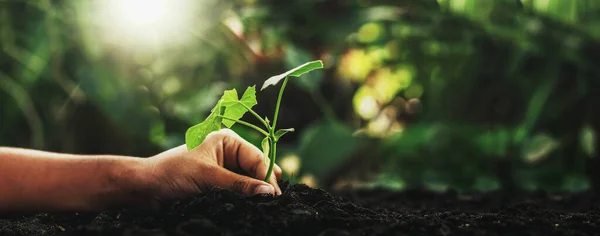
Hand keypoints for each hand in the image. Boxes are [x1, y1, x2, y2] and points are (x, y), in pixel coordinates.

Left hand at [144, 129, 281, 203]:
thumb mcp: (208, 177)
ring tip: (266, 206)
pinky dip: (245, 198)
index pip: (256, 158)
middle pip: (256, 169)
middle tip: (275, 203)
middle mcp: (228, 152)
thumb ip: (239, 184)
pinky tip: (252, 206)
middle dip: (264, 184)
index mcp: (227, 140)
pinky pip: (238, 191)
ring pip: (249, 182)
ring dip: (255, 193)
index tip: (276, 195)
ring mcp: (224, 169)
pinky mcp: (219, 184)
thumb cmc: (173, 174)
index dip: (267, 176)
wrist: (146, 188)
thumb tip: (269, 192)